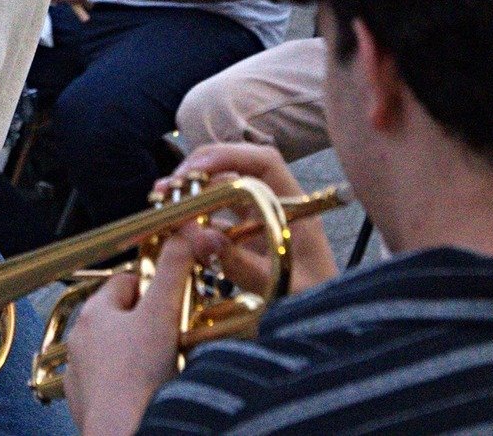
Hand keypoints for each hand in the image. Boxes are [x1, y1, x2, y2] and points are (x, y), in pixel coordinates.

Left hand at [64, 224, 225, 435]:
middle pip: (119, 317)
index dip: (154, 286)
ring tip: (165, 364)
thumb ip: (173, 270)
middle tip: (175, 332)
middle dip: (146, 321)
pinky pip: (106, 384)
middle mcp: (80, 340)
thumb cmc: (138, 379)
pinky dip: (125, 383)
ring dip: (135, 353)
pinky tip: (146, 390)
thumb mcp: (163, 314)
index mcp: (94, 313)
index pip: (126, 282)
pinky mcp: (83, 404)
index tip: (174, 296)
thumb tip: (184, 233)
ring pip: (112, 352)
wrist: (124, 434)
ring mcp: (79, 373)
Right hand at [157, 142, 337, 295]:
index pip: (265, 162)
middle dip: (201, 171)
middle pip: (238, 171)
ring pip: (224, 195)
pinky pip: (219, 224)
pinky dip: (196, 221)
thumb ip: (243, 265)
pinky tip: (174, 228)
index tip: (194, 170)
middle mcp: (278, 211)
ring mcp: (262, 227)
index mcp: (296, 210)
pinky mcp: (249, 247)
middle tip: (168, 185)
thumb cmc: (316, 310)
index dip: (228, 156)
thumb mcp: (282, 289)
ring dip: (193, 193)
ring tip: (162, 198)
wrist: (330, 336)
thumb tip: (199, 236)